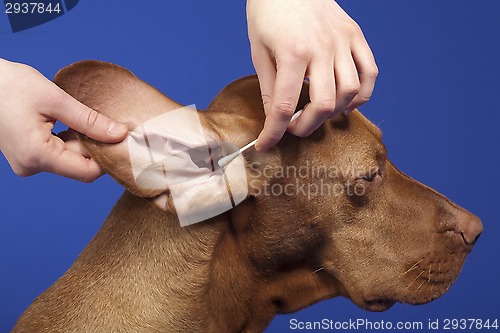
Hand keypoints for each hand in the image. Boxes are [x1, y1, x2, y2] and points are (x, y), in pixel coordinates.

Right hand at [0, 59, 127, 181]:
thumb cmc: (10, 85)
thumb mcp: (56, 99)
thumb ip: (90, 120)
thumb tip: (120, 134)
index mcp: (38, 156)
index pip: (87, 172)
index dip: (108, 157)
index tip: (121, 138)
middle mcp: (31, 166)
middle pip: (79, 165)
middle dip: (96, 145)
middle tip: (107, 121)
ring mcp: (28, 162)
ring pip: (70, 158)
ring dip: (82, 140)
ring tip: (85, 117)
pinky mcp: (27, 155)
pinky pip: (58, 153)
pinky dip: (69, 139)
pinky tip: (71, 121)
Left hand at [247, 0, 377, 150]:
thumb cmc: (268, 14)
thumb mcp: (259, 51)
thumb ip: (269, 87)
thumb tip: (274, 120)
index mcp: (292, 52)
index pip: (283, 106)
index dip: (273, 132)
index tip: (266, 145)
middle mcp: (322, 48)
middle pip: (323, 104)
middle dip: (306, 126)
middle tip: (293, 127)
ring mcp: (343, 41)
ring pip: (350, 92)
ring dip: (333, 113)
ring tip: (318, 113)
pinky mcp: (355, 36)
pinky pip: (369, 73)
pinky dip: (360, 95)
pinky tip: (345, 101)